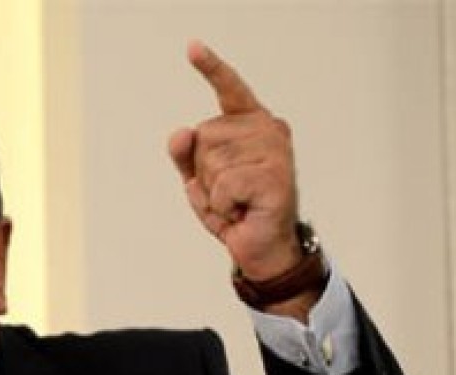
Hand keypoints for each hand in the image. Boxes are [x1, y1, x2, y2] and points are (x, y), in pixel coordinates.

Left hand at [168, 40, 300, 282]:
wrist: (260, 248)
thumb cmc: (235, 209)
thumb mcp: (200, 180)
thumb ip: (185, 154)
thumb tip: (180, 132)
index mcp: (252, 124)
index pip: (230, 90)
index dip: (211, 68)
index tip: (192, 46)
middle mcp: (268, 129)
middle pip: (204, 135)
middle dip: (203, 171)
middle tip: (229, 192)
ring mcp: (274, 151)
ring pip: (211, 162)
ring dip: (214, 191)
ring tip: (237, 202)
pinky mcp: (274, 177)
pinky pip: (222, 186)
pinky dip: (222, 206)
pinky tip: (243, 211)